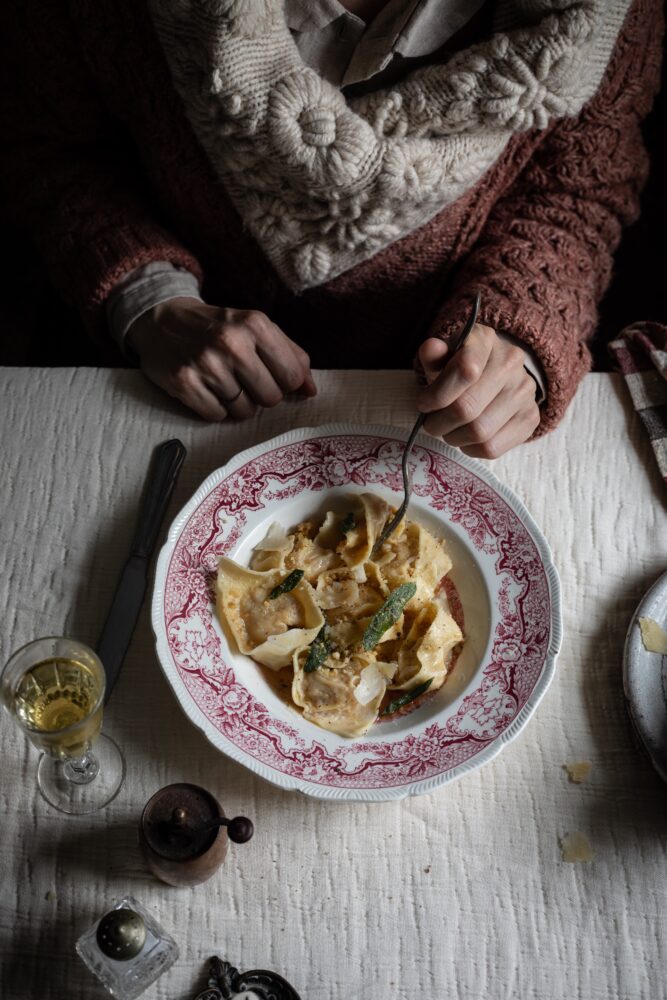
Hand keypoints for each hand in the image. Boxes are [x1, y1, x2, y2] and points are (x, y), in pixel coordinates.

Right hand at [127, 297, 315, 420]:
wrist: (161, 320)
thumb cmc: (218, 327)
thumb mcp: (256, 327)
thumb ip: (290, 355)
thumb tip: (311, 390)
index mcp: (255, 324)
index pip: (292, 376)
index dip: (285, 383)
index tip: (271, 375)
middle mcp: (231, 343)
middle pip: (270, 398)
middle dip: (261, 394)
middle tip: (244, 379)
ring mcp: (206, 364)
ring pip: (245, 411)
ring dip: (238, 403)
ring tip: (223, 382)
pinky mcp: (185, 383)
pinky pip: (218, 416)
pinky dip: (215, 408)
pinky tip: (206, 388)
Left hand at [416, 324, 539, 457]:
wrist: (496, 374)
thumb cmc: (460, 366)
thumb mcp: (443, 356)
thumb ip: (433, 356)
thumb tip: (431, 349)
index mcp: (485, 340)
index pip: (464, 371)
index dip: (437, 395)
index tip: (424, 404)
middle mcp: (511, 362)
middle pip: (467, 408)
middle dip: (439, 423)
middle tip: (431, 424)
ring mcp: (525, 391)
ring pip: (479, 432)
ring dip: (454, 437)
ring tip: (448, 430)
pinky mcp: (530, 417)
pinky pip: (493, 448)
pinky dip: (471, 449)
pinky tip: (466, 439)